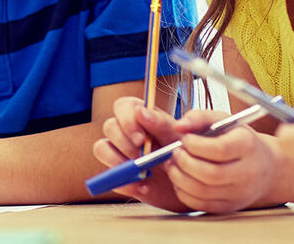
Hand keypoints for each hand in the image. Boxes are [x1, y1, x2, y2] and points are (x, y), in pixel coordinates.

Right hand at [92, 96, 189, 211]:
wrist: (191, 183)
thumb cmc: (185, 153)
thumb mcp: (178, 138)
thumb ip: (161, 123)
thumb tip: (141, 112)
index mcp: (140, 116)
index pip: (122, 106)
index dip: (127, 121)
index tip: (141, 139)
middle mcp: (125, 131)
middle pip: (109, 127)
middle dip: (124, 143)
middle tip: (142, 157)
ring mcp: (119, 152)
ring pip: (101, 148)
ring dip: (118, 161)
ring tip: (142, 173)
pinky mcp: (118, 174)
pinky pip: (109, 176)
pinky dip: (125, 184)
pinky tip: (145, 188)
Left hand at [165, 108, 280, 212]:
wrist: (266, 168)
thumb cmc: (238, 140)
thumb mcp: (223, 120)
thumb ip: (199, 117)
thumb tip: (178, 126)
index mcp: (247, 146)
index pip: (219, 149)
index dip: (195, 145)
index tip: (184, 139)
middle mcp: (247, 172)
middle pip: (210, 174)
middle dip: (184, 162)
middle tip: (174, 152)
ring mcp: (239, 193)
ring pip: (202, 191)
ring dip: (179, 177)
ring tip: (173, 164)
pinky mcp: (229, 206)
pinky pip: (200, 204)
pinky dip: (183, 192)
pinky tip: (180, 178)